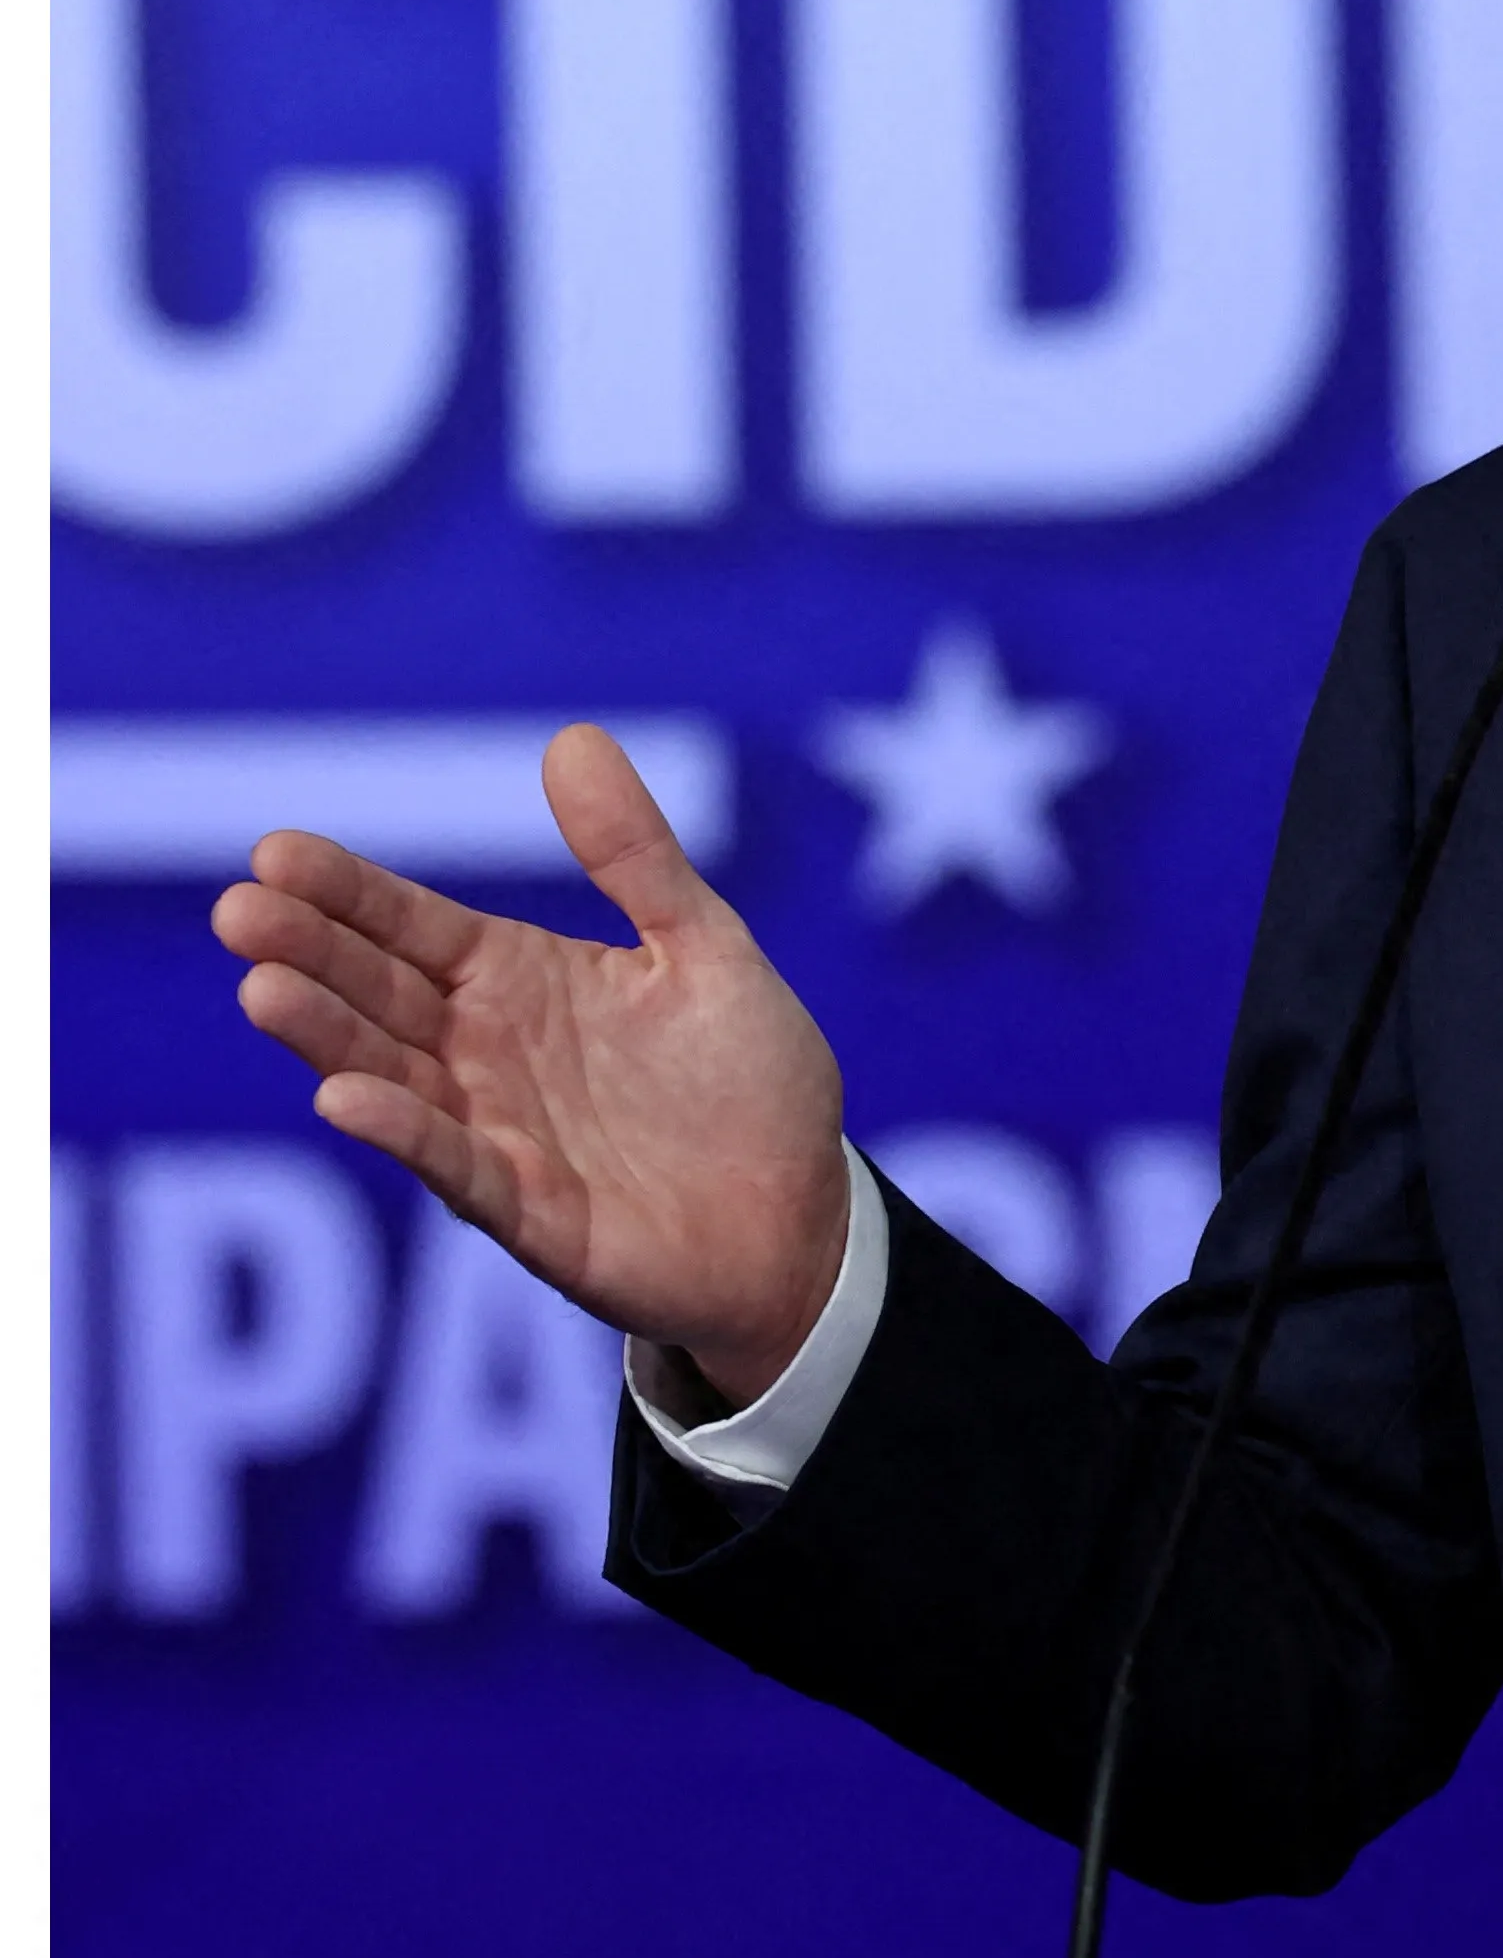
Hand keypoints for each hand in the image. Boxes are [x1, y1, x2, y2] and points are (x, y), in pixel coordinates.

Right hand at [213, 725, 850, 1397]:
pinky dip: (404, 1135)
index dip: (346, 891)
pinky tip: (346, 1099)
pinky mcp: (529, 1211)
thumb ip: (637, 858)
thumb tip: (573, 738)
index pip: (410, 925)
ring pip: (392, 1076)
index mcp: (516, 981)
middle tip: (240, 911)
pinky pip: (456, 1168)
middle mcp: (483, 1052)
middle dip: (308, 953)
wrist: (806, 1218)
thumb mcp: (706, 951)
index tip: (274, 852)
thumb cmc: (747, 1083)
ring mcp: (495, 1132)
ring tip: (264, 990)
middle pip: (378, 992)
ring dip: (328, 1037)